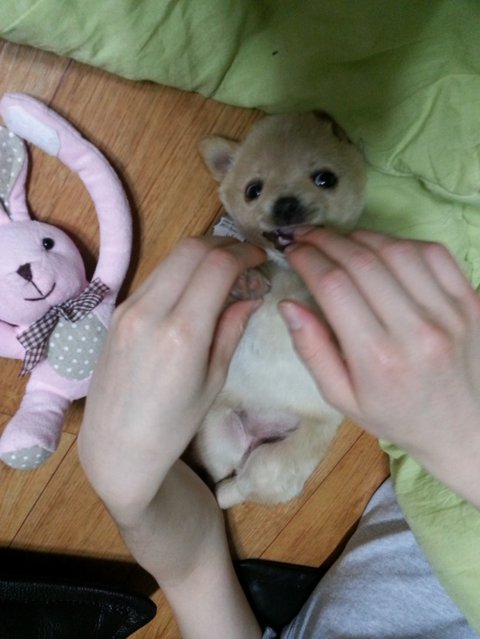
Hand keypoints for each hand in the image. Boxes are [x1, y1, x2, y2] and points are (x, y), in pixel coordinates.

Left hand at [78, 237, 264, 637]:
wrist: (117, 444)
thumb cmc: (173, 424)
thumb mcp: (213, 380)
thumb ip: (231, 328)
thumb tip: (251, 292)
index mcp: (181, 332)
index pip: (217, 265)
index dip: (245, 253)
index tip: (261, 258)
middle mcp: (150, 310)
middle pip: (191, 248)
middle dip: (224, 245)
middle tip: (246, 259)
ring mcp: (128, 307)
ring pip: (171, 257)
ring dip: (201, 254)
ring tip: (224, 271)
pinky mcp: (117, 311)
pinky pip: (156, 275)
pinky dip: (181, 270)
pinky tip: (196, 288)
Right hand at [280, 228, 479, 506]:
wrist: (463, 428)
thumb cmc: (396, 416)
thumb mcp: (341, 397)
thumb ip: (312, 351)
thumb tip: (288, 305)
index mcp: (377, 358)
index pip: (334, 286)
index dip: (307, 259)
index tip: (292, 251)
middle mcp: (416, 330)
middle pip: (362, 261)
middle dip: (327, 240)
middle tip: (307, 236)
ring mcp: (449, 312)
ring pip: (397, 250)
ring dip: (361, 236)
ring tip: (340, 240)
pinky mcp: (470, 302)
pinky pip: (434, 253)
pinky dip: (401, 242)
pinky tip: (382, 248)